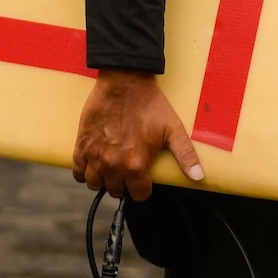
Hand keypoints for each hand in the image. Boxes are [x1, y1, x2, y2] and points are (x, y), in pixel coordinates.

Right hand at [73, 70, 203, 200]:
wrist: (125, 81)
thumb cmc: (150, 104)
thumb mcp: (173, 129)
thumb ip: (186, 156)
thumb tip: (199, 177)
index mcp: (136, 165)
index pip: (139, 195)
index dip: (143, 189)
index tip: (143, 181)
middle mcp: (114, 165)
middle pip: (116, 191)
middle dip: (123, 185)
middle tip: (127, 172)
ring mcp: (95, 156)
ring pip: (95, 184)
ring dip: (103, 180)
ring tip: (110, 169)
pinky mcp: (82, 145)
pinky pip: (77, 171)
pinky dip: (83, 172)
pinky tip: (92, 165)